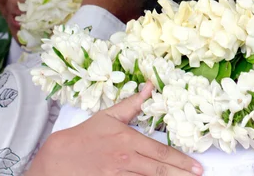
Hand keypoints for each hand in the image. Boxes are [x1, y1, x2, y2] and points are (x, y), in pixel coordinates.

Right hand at [26, 82, 202, 175]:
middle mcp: (125, 160)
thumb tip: (150, 86)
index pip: (161, 153)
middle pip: (159, 170)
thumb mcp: (109, 116)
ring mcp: (117, 175)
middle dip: (182, 174)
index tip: (197, 166)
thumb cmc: (84, 136)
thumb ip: (132, 104)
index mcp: (128, 141)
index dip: (182, 161)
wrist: (56, 159)